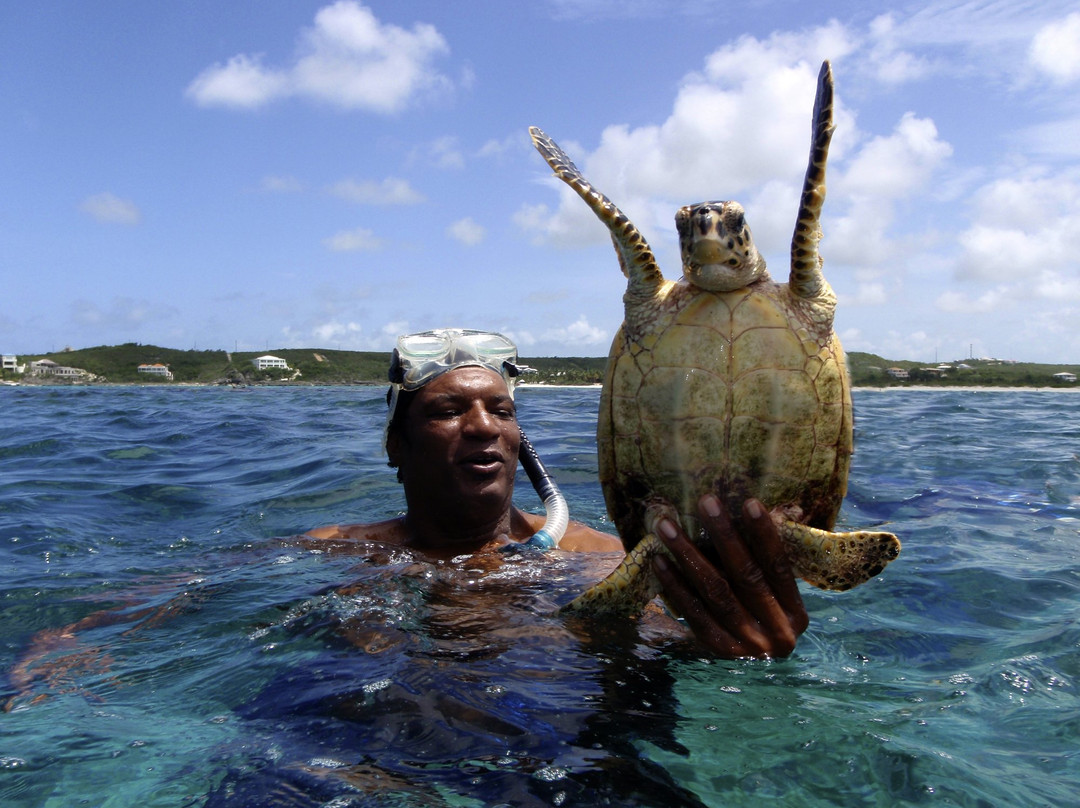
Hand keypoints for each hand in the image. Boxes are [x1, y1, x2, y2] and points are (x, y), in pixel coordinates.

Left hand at [651, 495, 808, 657]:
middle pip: (746, 577)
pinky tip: (660, 561)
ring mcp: (747, 644)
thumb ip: (764, 564)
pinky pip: (693, 612)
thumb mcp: (775, 596)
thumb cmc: (761, 614)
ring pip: (715, 592)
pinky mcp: (718, 650)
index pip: (780, 567)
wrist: (752, 668)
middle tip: (705, 502)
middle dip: (724, 536)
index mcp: (796, 613)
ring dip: (689, 554)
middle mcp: (777, 633)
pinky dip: (675, 585)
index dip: (765, 535)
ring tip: (668, 527)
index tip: (749, 502)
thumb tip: (743, 511)